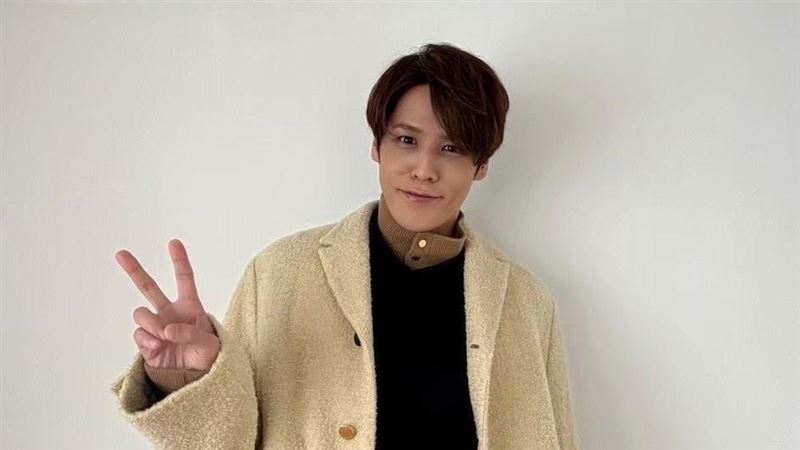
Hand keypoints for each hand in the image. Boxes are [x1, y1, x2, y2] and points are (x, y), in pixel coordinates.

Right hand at [115, 239, 219, 370]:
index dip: (179, 260)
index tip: (174, 242)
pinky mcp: (147, 344)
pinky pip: (139, 335)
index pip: (184, 279)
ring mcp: (156, 327)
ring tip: (164, 337)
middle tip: (120, 253)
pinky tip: (158, 348)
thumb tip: (167, 330)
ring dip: (151, 324)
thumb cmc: (209, 356)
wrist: (198, 378)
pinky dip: (147, 341)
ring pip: (141, 314)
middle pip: (148, 287)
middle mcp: (169, 313)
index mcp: (190, 307)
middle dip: (134, 270)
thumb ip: (190, 333)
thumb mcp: (210, 343)